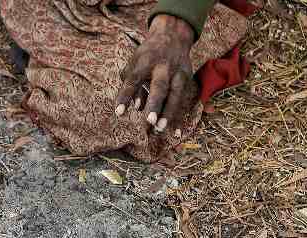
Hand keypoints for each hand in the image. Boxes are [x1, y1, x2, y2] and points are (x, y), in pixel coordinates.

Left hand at [115, 14, 194, 135]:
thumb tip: (135, 107)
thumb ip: (131, 84)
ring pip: (175, 95)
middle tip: (149, 122)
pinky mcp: (187, 80)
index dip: (126, 96)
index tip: (119, 113)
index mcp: (145, 61)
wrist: (172, 35)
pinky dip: (180, 118)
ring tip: (160, 130)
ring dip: (168, 114)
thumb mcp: (134, 63)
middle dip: (155, 104)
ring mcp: (178, 73)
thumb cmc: (147, 55)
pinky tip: (176, 133)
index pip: (134, 80)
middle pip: (160, 86)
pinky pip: (184, 102)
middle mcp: (164, 67)